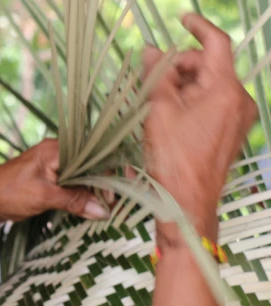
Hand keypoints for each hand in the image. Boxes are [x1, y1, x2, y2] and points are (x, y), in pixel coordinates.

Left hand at [0, 139, 108, 221]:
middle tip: (112, 205)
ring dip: (94, 190)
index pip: (92, 154)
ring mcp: (54, 165)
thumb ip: (73, 201)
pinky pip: (74, 183)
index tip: (115, 194)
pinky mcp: (51, 179)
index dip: (108, 172)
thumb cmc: (8, 193)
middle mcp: (57, 153)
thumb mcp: (43, 197)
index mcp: (56, 149)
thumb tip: (102, 211)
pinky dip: (83, 194)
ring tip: (104, 208)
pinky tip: (90, 206)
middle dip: (104, 183)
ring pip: (83, 175)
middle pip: (90, 164)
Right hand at [143, 14, 256, 239]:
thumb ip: (155, 76)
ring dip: (181, 86)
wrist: (186, 202)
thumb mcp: (157, 112)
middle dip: (179, 67)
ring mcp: (238, 117)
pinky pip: (212, 104)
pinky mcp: (231, 131)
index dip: (198, 27)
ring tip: (153, 101)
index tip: (182, 20)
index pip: (216, 44)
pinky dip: (190, 102)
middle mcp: (239, 100)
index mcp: (225, 90)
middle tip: (149, 78)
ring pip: (208, 86)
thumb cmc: (173, 160)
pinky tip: (167, 114)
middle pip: (208, 66)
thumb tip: (148, 51)